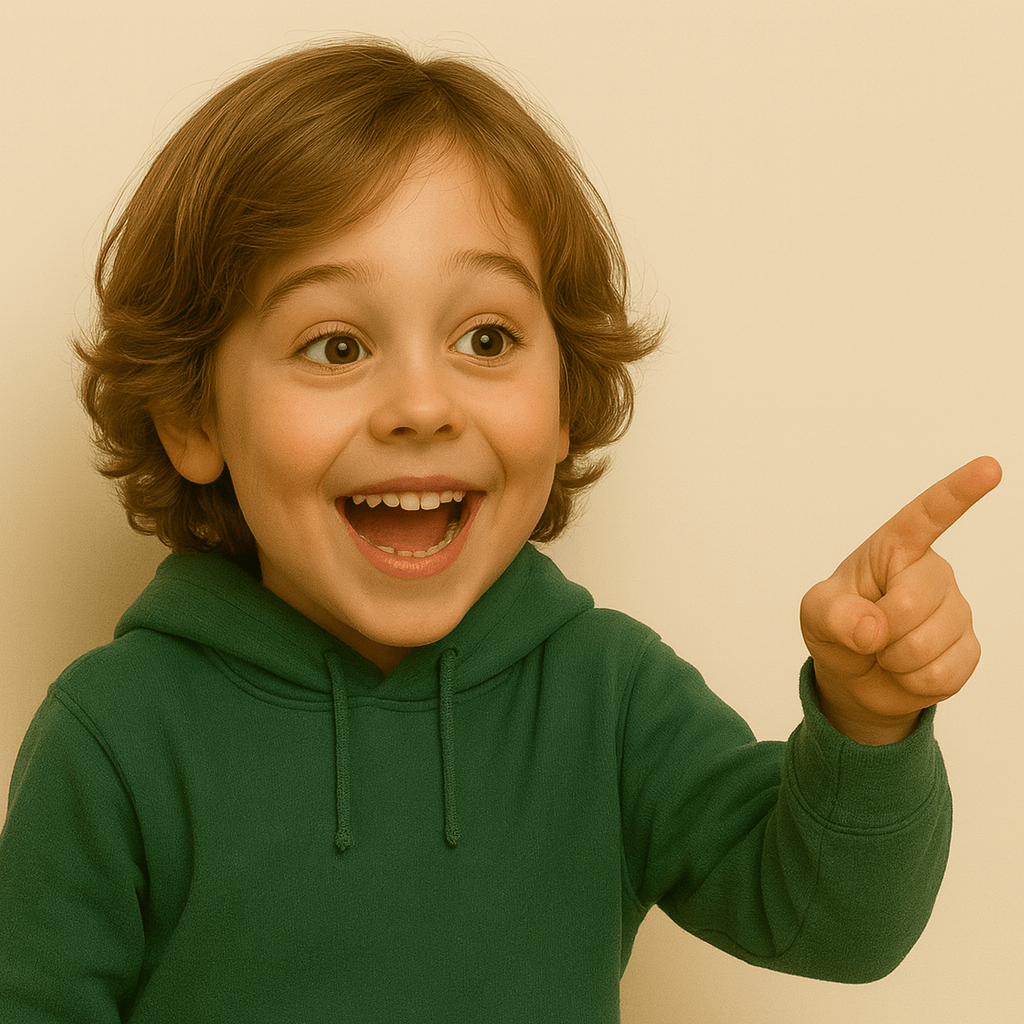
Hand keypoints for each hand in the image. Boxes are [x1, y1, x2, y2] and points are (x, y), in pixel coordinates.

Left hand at [800, 456, 1001, 744]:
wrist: (855, 675)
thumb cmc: (837, 627)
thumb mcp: (817, 615)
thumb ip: (835, 616)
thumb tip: (873, 628)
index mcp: (895, 549)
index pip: (928, 515)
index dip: (958, 492)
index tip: (989, 468)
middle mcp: (933, 573)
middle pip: (915, 601)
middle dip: (880, 629)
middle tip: (867, 634)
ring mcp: (956, 610)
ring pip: (928, 644)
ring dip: (893, 659)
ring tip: (884, 651)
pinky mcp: (968, 650)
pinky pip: (942, 674)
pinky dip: (911, 682)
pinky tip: (904, 670)